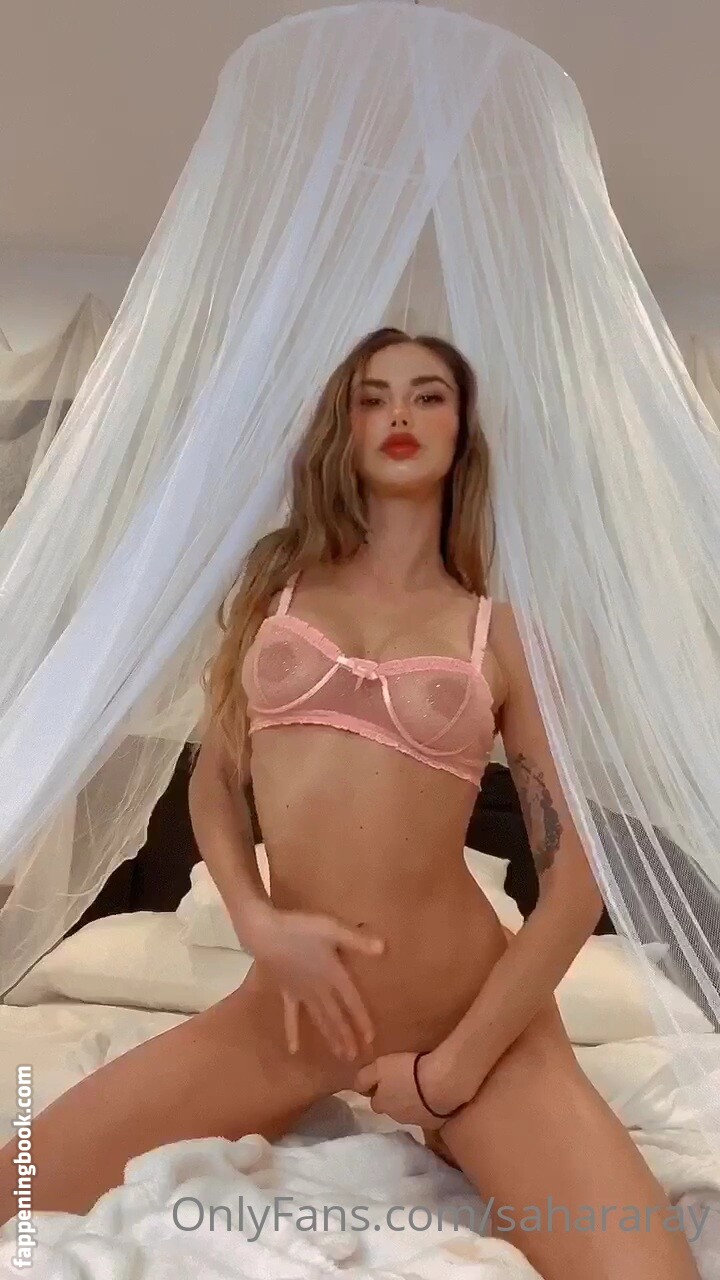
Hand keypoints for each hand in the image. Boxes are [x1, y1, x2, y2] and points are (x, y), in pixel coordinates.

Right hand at [236, 901, 384, 1060]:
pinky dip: (293, 1032)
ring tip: (340, 1055)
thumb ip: (356, 940)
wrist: (265, 934)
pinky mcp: (286, 991)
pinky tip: (294, 1050)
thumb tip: (384, 948)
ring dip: (329, 1036)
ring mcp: (301, 993)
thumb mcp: (332, 929)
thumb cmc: (300, 929)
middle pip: (335, 1016)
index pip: (351, 1001)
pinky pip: (290, 1016)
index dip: (362, 1018)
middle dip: (346, 1036)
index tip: (371, 1039)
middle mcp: (318, 989)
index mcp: (332, 974)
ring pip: (319, 1019)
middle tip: (355, 1057)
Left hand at [353, 1050, 474, 1129]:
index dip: (378, 1092)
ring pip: (409, 1112)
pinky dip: (428, 1106)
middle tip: (403, 1082)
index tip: (385, 1081)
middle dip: (395, 1098)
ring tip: (420, 1086)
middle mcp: (396, 1116)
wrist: (441, 1085)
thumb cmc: (407, 1072)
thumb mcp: (380, 1067)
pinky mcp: (435, 1122)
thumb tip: (356, 1087)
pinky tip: (434, 1094)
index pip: (375, 1102)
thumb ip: (365, 1077)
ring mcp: (417, 1121)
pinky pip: (428, 1114)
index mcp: (382, 1104)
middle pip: (392, 1109)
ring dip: (412, 1102)